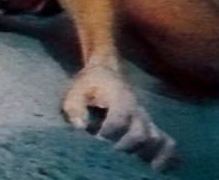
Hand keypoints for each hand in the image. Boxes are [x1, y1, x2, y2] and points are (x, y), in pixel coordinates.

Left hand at [61, 64, 177, 170]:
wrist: (106, 74)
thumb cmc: (89, 85)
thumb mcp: (76, 91)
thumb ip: (74, 107)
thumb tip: (80, 127)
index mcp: (120, 99)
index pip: (119, 120)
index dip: (108, 133)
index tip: (96, 137)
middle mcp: (137, 111)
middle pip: (142, 135)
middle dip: (126, 148)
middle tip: (111, 152)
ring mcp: (147, 121)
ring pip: (158, 141)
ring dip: (146, 155)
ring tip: (132, 164)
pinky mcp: (151, 129)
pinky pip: (168, 144)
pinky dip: (166, 157)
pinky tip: (158, 169)